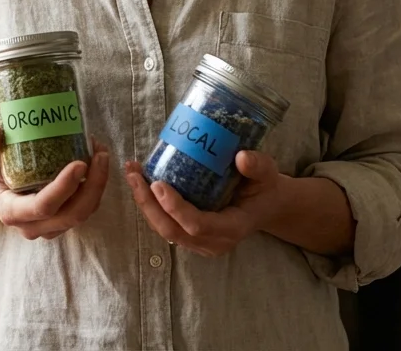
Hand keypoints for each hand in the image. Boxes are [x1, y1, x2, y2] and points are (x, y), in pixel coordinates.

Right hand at [0, 123, 109, 240]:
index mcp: (11, 211)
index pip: (42, 206)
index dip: (63, 188)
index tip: (80, 163)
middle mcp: (32, 225)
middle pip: (72, 214)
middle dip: (93, 186)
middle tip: (100, 154)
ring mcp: (48, 227)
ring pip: (83, 213)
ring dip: (98, 185)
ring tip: (100, 152)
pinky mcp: (61, 221)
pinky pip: (85, 208)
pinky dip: (95, 187)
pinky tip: (96, 161)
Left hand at [122, 150, 287, 256]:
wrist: (265, 205)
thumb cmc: (264, 187)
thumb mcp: (268, 173)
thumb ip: (258, 166)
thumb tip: (241, 157)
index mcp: (232, 228)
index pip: (198, 225)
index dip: (175, 208)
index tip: (158, 183)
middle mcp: (213, 242)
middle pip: (172, 230)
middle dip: (148, 204)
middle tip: (134, 175)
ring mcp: (200, 243)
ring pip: (163, 229)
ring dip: (144, 203)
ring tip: (132, 173)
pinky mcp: (190, 236)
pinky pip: (164, 224)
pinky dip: (149, 205)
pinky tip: (140, 181)